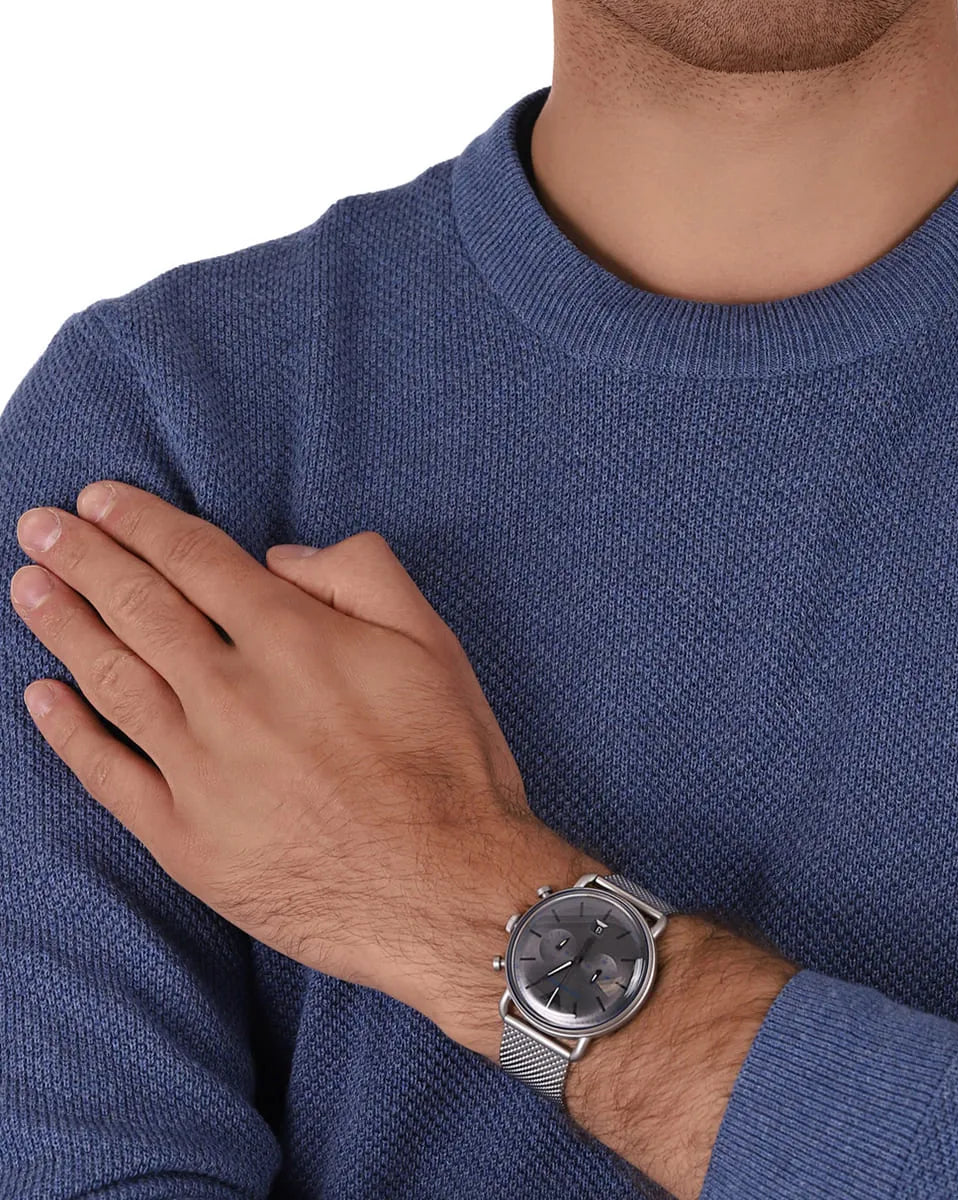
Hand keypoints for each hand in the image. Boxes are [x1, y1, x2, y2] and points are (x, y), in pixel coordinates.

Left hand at [8, 480, 602, 1053]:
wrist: (443, 892)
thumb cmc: (448, 766)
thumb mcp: (435, 644)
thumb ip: (363, 576)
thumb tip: (282, 558)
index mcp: (292, 640)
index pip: (195, 561)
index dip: (140, 523)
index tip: (100, 500)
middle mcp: (232, 696)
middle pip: (139, 608)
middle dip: (83, 558)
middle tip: (40, 527)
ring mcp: (200, 770)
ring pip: (112, 681)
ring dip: (63, 627)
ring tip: (28, 587)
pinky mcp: (185, 840)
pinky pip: (109, 775)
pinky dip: (69, 733)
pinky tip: (44, 698)